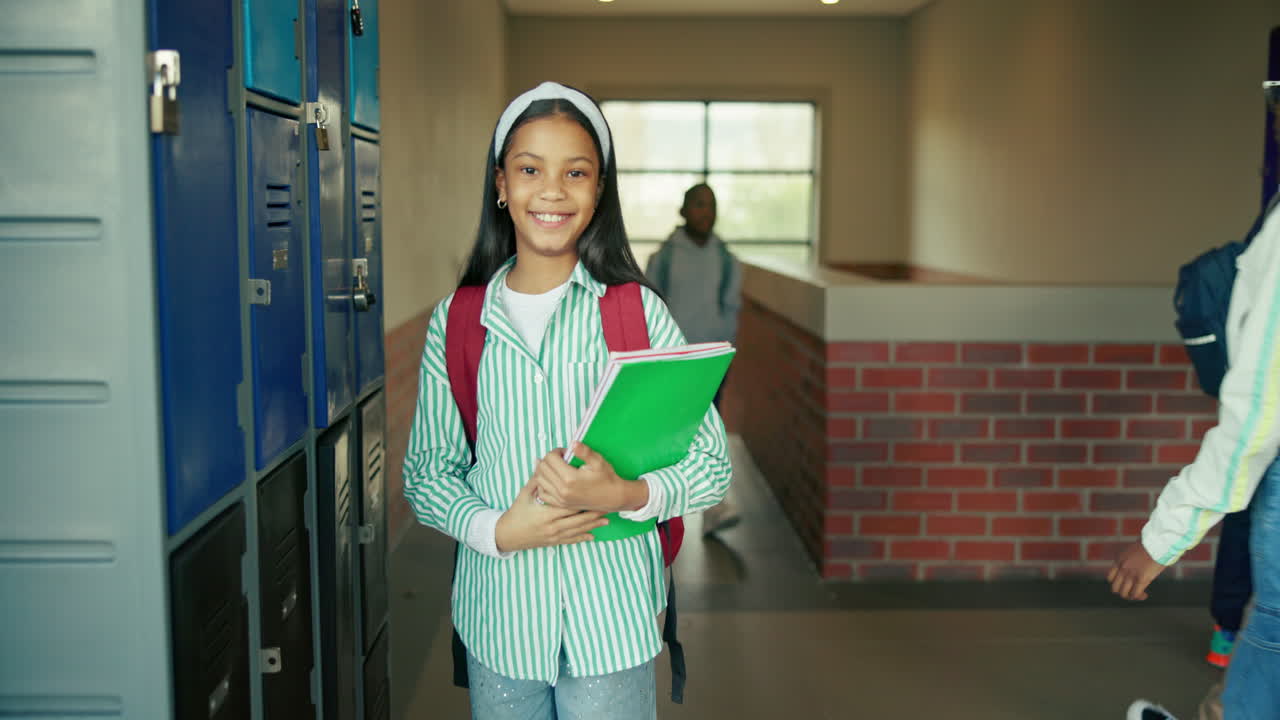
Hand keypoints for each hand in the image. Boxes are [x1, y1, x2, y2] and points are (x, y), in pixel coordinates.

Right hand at [494, 478, 608, 552]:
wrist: (508, 535)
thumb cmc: (516, 513)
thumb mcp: (524, 495)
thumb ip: (535, 479)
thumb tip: (540, 461)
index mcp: (547, 513)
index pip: (569, 505)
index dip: (583, 499)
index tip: (595, 493)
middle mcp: (553, 526)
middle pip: (578, 519)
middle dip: (593, 513)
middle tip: (607, 506)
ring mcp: (554, 536)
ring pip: (578, 530)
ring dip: (593, 525)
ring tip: (606, 520)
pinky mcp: (554, 542)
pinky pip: (571, 540)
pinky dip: (583, 537)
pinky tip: (593, 535)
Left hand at [532, 444, 647, 512]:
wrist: (612, 497)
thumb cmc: (607, 478)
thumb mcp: (598, 461)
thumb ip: (584, 451)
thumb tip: (573, 443)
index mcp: (570, 478)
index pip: (550, 458)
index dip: (556, 451)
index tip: (565, 452)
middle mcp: (562, 490)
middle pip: (542, 467)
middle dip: (549, 459)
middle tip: (560, 458)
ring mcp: (560, 498)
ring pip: (539, 479)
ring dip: (544, 470)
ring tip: (556, 467)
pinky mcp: (560, 504)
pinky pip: (542, 493)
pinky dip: (543, 484)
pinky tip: (551, 479)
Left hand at [1108, 541, 1166, 600]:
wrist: (1158, 542)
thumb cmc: (1151, 544)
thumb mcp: (1135, 550)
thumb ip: (1133, 558)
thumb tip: (1139, 563)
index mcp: (1119, 560)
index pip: (1110, 578)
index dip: (1118, 584)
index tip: (1127, 584)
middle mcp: (1122, 568)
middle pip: (1115, 588)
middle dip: (1124, 592)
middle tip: (1133, 591)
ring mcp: (1130, 574)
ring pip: (1124, 594)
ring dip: (1131, 597)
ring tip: (1140, 595)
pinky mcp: (1141, 578)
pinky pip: (1135, 594)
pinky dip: (1139, 597)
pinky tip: (1145, 595)